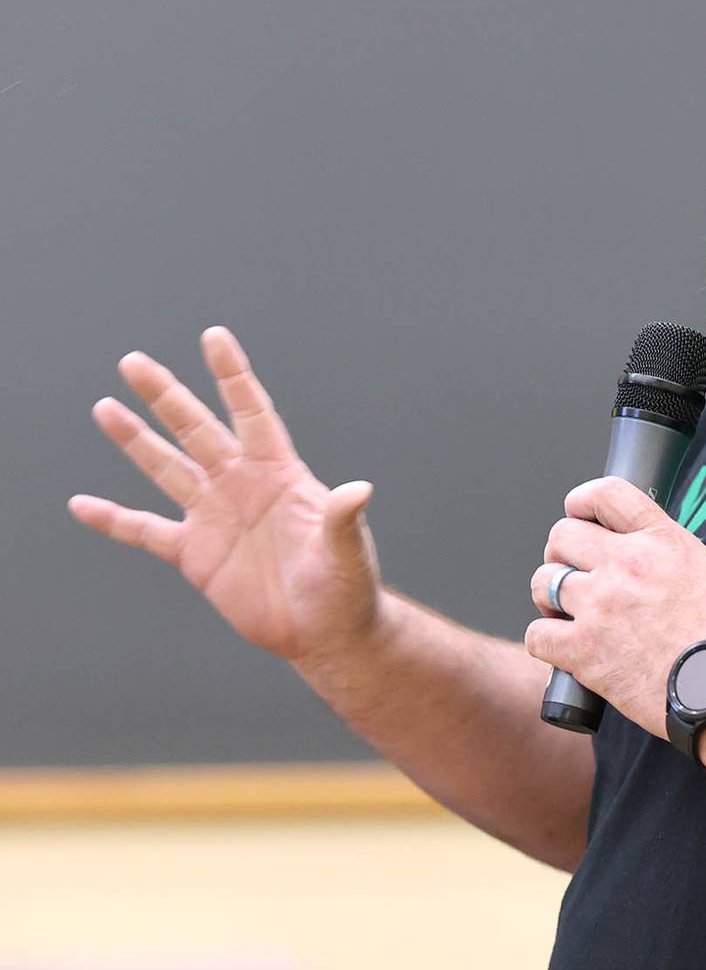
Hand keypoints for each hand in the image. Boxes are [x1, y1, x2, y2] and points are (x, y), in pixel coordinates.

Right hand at [68, 327, 381, 662]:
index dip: (232, 376)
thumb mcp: (347, 551)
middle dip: (167, 397)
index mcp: (280, 473)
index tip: (213, 337)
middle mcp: (242, 485)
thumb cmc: (347, 587)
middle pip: (197, 430)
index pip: (252, 413)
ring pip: (167, 468)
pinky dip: (114, 519)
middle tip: (134, 362)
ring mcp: (215, 517)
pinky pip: (145, 531)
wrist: (326, 631)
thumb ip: (345, 519)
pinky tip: (82, 504)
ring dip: (136, 441)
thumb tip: (359, 490)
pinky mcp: (195, 555)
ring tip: (106, 407)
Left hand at [525, 476, 705, 739]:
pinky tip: (563, 647)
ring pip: (543, 581)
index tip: (579, 514)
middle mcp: (625, 564)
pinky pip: (536, 634)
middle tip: (574, 574)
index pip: (606, 493)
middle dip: (562, 553)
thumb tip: (639, 548)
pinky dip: (545, 640)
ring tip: (568, 613)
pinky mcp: (584, 650)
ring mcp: (600, 605)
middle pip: (562, 535)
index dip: (583, 500)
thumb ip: (667, 550)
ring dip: (550, 595)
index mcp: (660, 539)